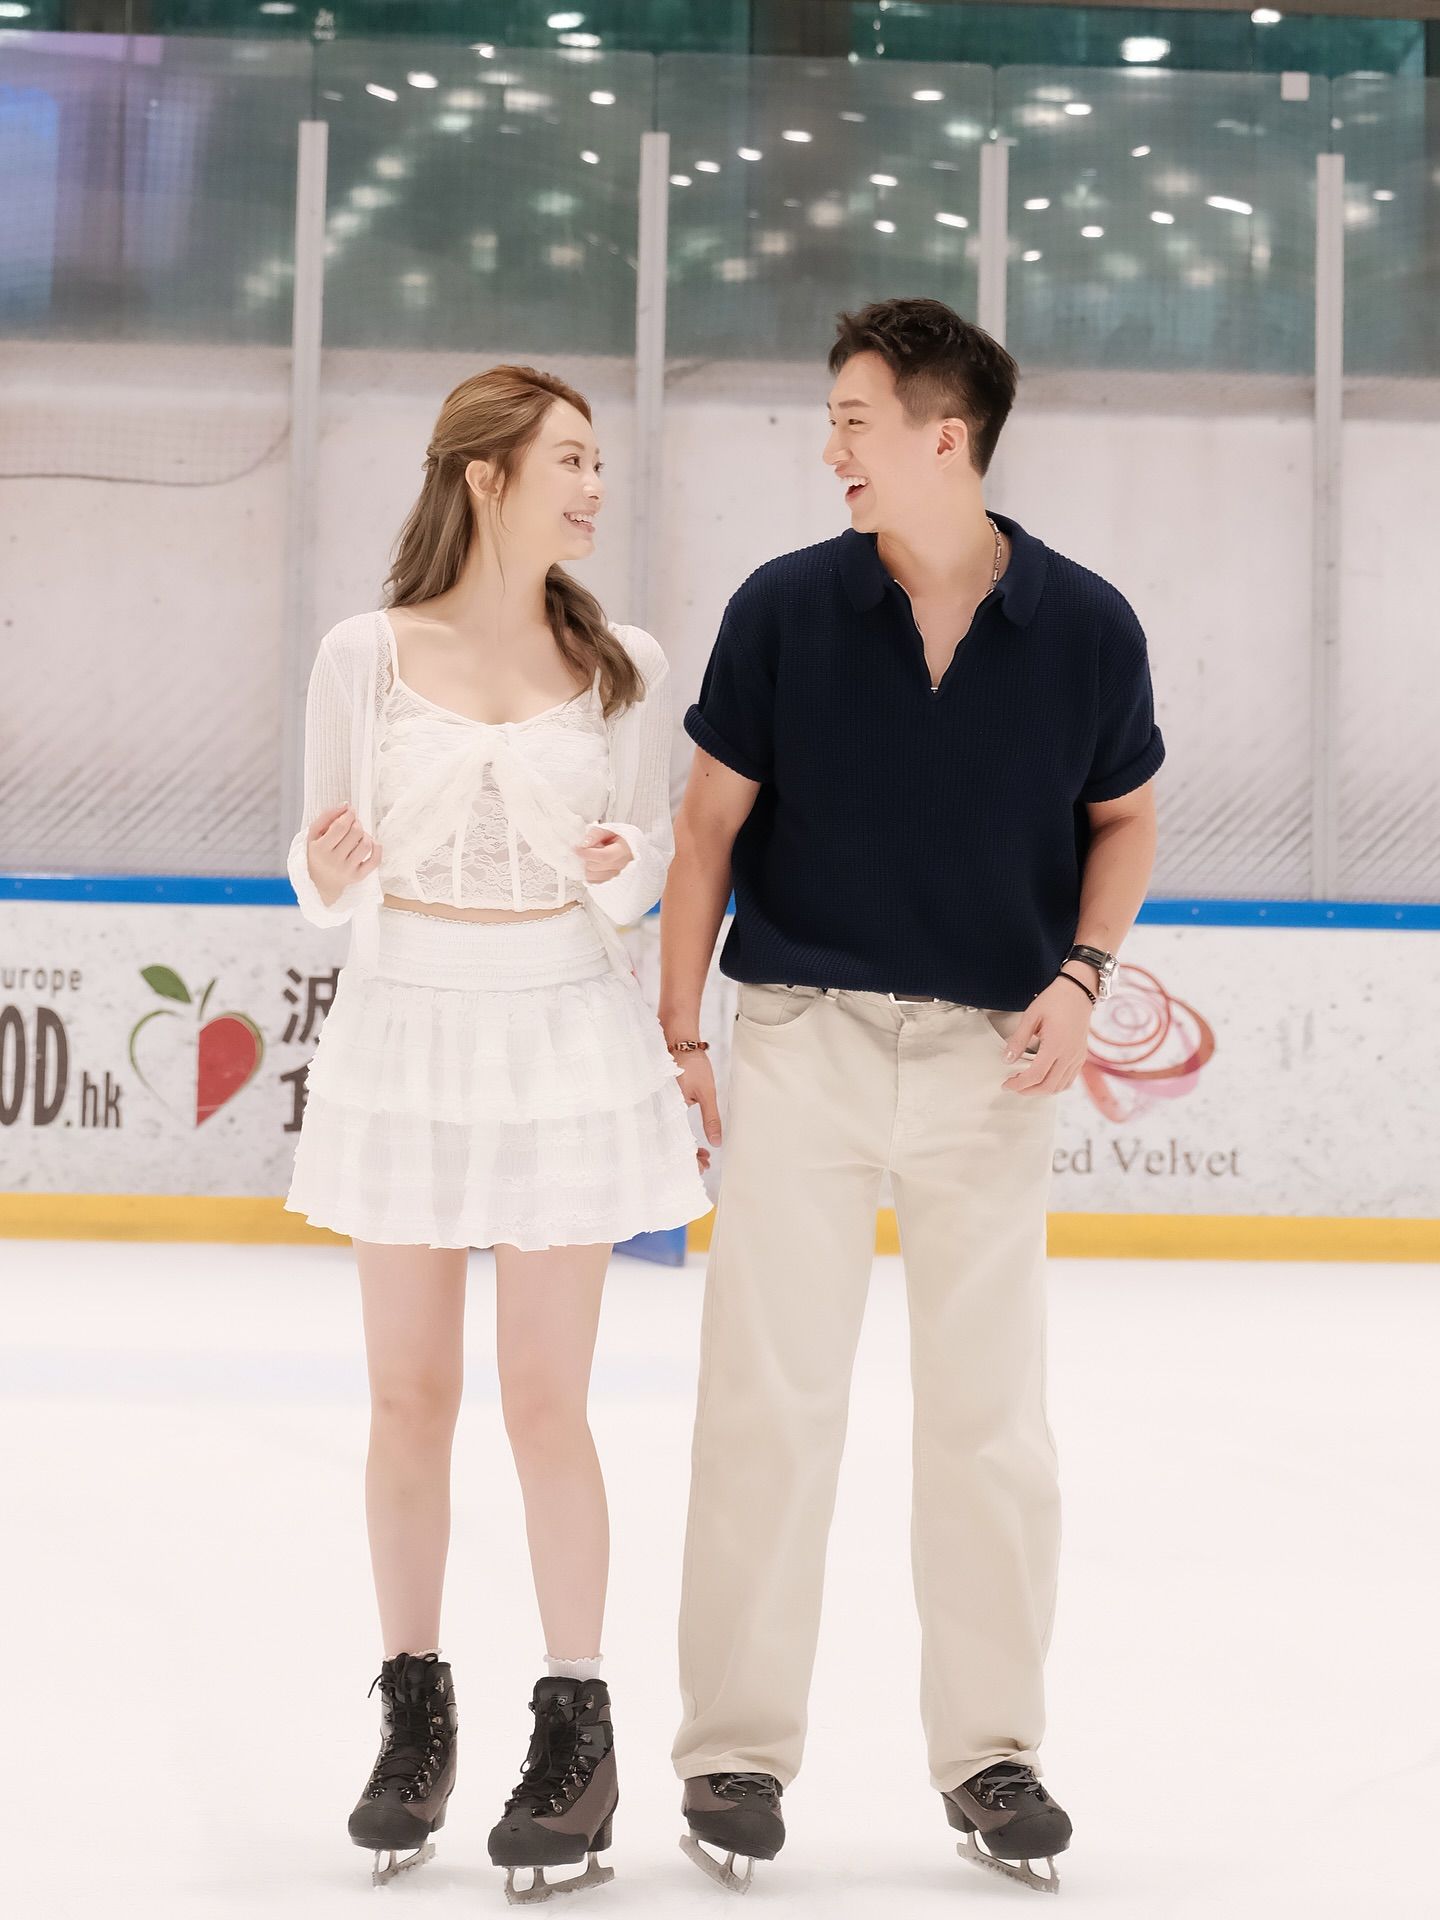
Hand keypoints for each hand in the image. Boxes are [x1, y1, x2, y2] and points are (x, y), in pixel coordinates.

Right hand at [307, 804, 380, 908]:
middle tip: (353, 823)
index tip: (350, 811)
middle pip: (355, 833)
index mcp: (320, 849)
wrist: (319, 881)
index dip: (349, 815)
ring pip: (366, 845)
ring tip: (358, 835)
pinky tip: (370, 843)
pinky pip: (375, 861)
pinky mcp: (358, 877)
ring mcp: (347, 870)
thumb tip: (346, 805)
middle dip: (357, 823)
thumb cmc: (317, 853)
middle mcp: (333, 861)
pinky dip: (377, 848)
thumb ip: (326, 816)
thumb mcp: (314, 834)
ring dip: (365, 835)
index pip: (340, 826)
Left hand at [577, 826, 634, 883]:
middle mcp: (620, 865)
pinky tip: (591, 865)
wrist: (625, 845)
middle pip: (595, 867)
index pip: (603, 856)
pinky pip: (594, 882)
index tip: (576, 848)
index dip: (587, 853)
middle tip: (584, 850)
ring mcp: (616, 874)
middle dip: (585, 858)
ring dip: (586, 867)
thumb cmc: (617, 836)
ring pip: (593, 877)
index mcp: (623, 850)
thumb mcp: (608, 829)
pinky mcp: (609, 879)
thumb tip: (584, 844)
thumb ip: (595, 834)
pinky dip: (589, 874)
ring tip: (590, 857)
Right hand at [672, 1043, 721, 1171]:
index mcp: (670, 1110)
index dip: (690, 1158)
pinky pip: (669, 1125)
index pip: (677, 1144)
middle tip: (705, 1162)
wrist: (679, 1041)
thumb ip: (711, 1118)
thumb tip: (716, 1142)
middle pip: (670, 1144)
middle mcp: (661, 1110)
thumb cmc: (692, 1063)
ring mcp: (660, 1106)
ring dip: (685, 1147)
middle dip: (688, 1157)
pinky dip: (680, 1136)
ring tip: (702, 1154)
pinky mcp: (662, 1103)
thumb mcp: (707, 1093)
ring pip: (669, 1136)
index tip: (703, 1165)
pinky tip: (692, 1140)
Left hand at [1001, 971, 1094, 1095]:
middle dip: (1028, 1091)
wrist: (1079, 991)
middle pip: (1048, 1086)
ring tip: (1026, 1083)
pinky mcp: (1081, 1057)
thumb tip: (1007, 1060)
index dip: (1018, 1084)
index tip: (1006, 1084)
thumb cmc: (1055, 1000)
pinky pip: (1069, 1080)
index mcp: (1056, 1045)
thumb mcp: (1031, 1016)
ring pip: (1059, 1087)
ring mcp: (1077, 1057)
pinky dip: (1055, 1085)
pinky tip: (1043, 1079)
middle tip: (1013, 1086)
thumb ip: (1018, 1040)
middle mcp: (1069, 1055)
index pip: (1035, 1075)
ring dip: (1041, 1090)